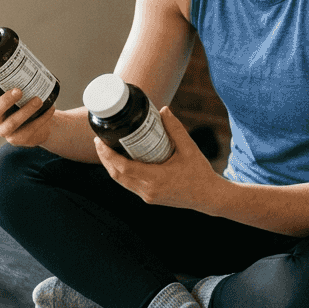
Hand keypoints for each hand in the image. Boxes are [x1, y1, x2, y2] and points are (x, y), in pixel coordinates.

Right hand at [0, 78, 54, 147]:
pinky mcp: (17, 139)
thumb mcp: (19, 91)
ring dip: (26, 111)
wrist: (39, 124)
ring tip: (39, 100)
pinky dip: (41, 119)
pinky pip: (28, 130)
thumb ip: (18, 78)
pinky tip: (50, 109)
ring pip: (12, 123)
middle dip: (6, 100)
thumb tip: (27, 57)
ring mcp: (4, 130)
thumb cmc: (26, 102)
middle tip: (19, 91)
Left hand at [93, 106, 217, 209]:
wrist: (209, 197)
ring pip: (121, 181)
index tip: (100, 141)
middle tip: (99, 141)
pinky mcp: (150, 198)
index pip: (123, 168)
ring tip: (106, 149)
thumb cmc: (200, 173)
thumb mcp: (189, 149)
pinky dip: (122, 173)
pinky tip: (121, 160)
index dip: (108, 155)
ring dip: (111, 166)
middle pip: (117, 175)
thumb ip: (175, 129)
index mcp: (156, 179)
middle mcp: (148, 190)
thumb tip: (163, 110)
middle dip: (105, 159)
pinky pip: (129, 185)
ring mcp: (148, 196)